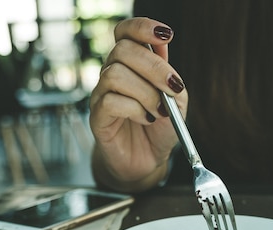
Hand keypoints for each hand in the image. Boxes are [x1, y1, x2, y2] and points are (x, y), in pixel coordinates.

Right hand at [90, 17, 188, 191]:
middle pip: (122, 50)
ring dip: (145, 93)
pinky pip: (110, 101)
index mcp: (131, 64)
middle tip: (171, 88)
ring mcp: (101, 94)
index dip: (142, 27)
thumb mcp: (176, 99)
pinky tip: (145, 119)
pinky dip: (134, 109)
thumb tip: (161, 45)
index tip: (167, 35)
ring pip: (114, 75)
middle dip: (154, 67)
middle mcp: (112, 74)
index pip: (125, 32)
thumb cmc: (160, 127)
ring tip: (158, 111)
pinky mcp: (96, 117)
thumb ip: (169, 73)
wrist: (149, 159)